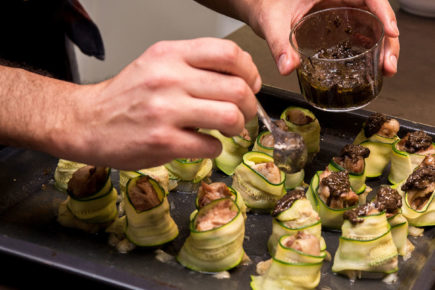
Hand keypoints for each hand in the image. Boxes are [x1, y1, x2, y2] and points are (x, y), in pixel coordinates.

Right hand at [61, 38, 259, 169]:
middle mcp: (169, 78)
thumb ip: (194, 66)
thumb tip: (237, 80)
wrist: (88, 122)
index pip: (229, 53)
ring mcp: (165, 110)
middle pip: (237, 88)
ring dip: (238, 127)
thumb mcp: (156, 65)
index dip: (250, 71)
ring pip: (230, 116)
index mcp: (170, 54)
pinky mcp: (163, 141)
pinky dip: (215, 148)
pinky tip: (204, 144)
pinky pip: (211, 145)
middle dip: (249, 106)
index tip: (250, 84)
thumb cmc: (126, 96)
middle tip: (244, 113)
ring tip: (229, 130)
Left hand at [244, 0, 398, 75]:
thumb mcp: (273, 22)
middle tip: (387, 64)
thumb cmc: (266, 6)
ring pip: (372, 23)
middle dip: (388, 38)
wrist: (260, 9)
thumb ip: (279, 44)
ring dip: (383, 46)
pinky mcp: (337, 22)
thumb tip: (287, 66)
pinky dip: (369, 47)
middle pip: (376, 13)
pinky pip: (360, 31)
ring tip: (384, 69)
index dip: (384, 12)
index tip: (391, 32)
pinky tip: (372, 64)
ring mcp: (341, 9)